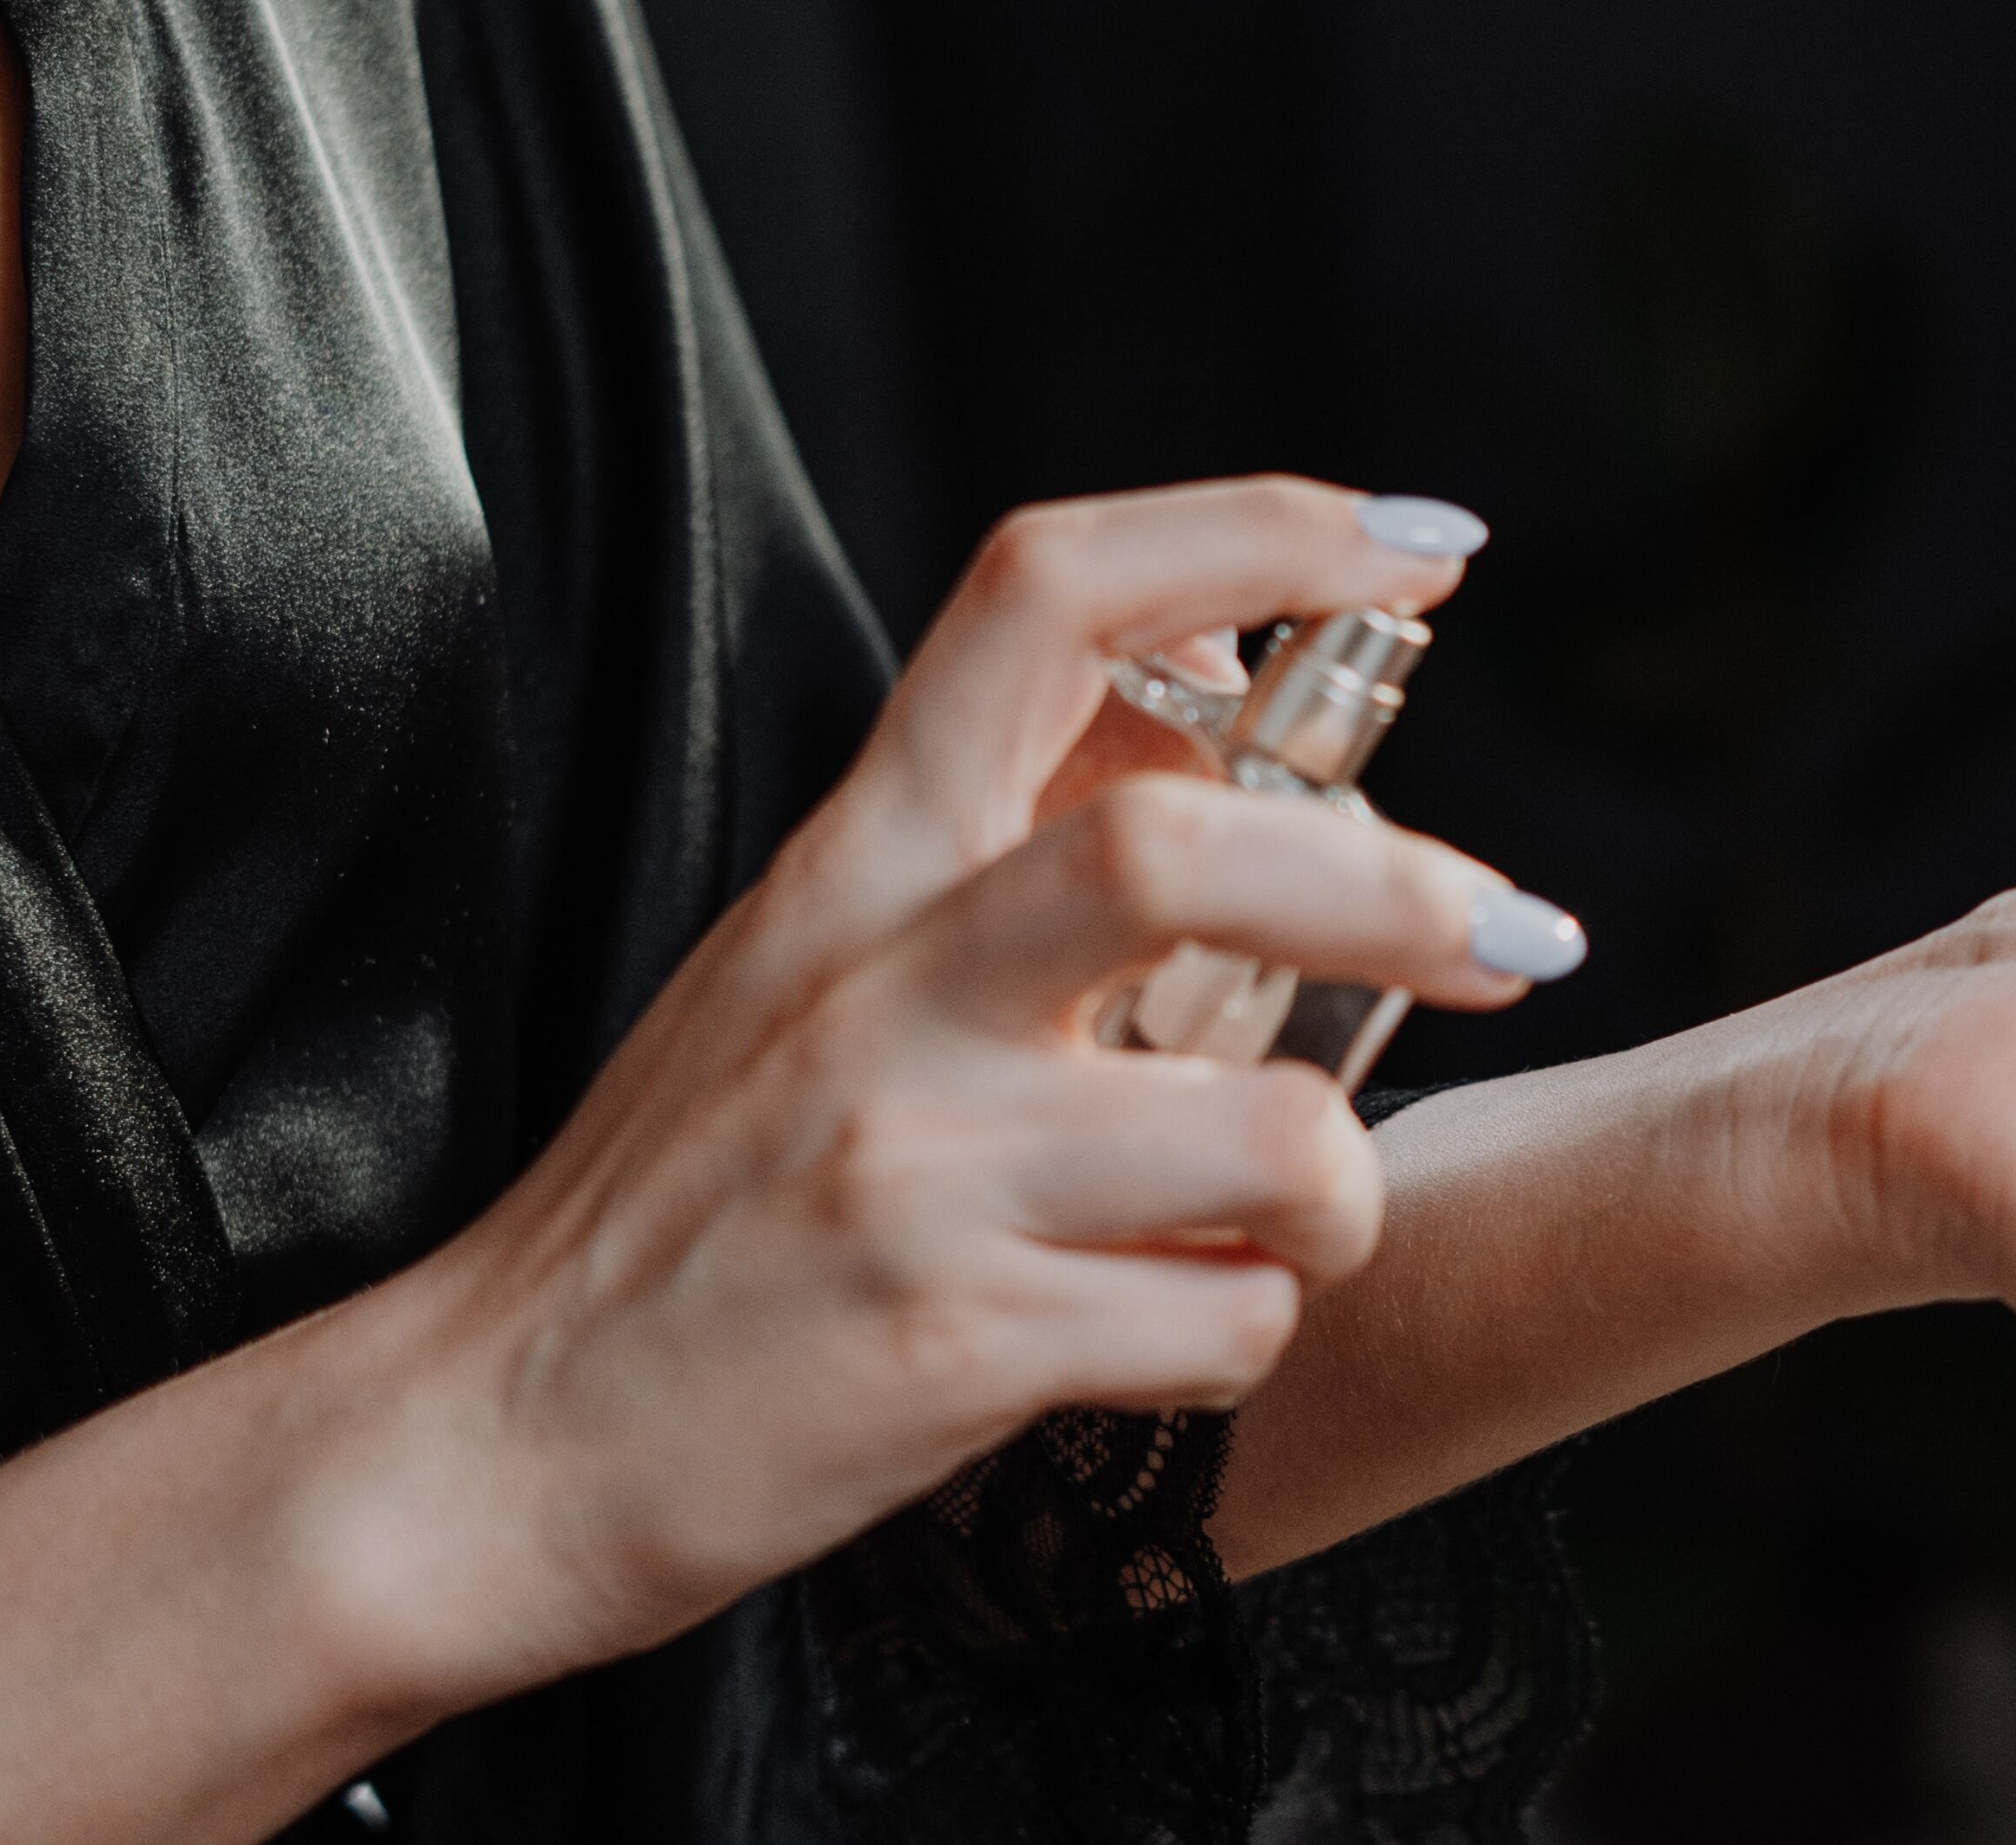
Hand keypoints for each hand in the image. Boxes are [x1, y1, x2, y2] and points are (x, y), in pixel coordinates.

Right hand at [340, 478, 1535, 1704]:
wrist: (492, 1447)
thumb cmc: (693, 1203)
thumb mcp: (814, 971)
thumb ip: (1000, 849)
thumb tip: (1219, 729)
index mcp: (859, 860)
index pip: (1048, 595)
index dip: (1256, 533)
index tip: (1421, 546)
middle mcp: (884, 984)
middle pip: (1186, 852)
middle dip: (1402, 891)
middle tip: (1523, 939)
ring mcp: (915, 1164)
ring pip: (1269, 1132)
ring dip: (1346, 1189)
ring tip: (1301, 1225)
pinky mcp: (951, 1344)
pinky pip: (1224, 1324)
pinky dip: (1253, 1331)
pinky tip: (1175, 1335)